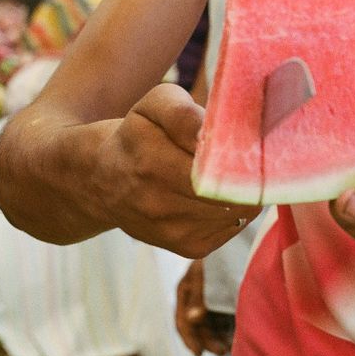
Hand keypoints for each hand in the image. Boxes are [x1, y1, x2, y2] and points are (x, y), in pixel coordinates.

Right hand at [93, 84, 260, 258]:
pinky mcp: (188, 248)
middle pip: (234, 193)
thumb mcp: (154, 107)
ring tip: (227, 175)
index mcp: (152, 162)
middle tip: (245, 158)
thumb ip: (183, 113)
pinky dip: (235, 211)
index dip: (240, 156)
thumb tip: (210, 134)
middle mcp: (160, 203)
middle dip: (248, 175)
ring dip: (243, 192)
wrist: (105, 182)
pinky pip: (234, 227)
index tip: (243, 143)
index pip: (217, 167)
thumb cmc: (139, 135)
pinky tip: (216, 196)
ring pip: (240, 211)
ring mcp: (174, 231)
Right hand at [175, 258, 234, 355]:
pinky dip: (227, 331)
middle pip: (198, 326)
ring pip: (210, 326)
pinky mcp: (223, 299)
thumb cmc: (220, 256)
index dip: (189, 339)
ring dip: (218, 339)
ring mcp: (209, 298)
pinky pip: (222, 320)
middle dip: (208, 341)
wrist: (239, 240)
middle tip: (222, 352)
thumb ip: (199, 296)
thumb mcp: (206, 275)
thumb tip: (192, 318)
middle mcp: (195, 296)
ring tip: (229, 349)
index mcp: (186, 289)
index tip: (198, 354)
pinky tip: (235, 339)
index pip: (182, 321)